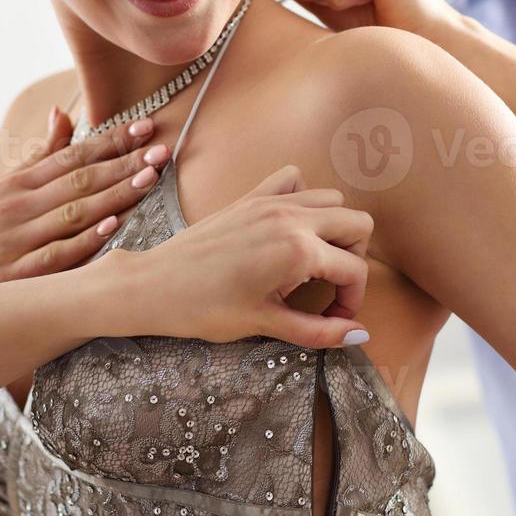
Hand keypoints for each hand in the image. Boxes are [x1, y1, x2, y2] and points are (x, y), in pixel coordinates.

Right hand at [0, 110, 169, 307]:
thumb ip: (37, 158)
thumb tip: (64, 115)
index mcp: (16, 185)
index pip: (72, 156)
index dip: (112, 141)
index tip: (147, 127)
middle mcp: (17, 208)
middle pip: (79, 180)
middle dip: (124, 163)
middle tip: (162, 148)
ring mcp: (15, 242)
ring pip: (73, 213)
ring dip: (115, 194)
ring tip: (150, 177)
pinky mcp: (11, 278)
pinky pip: (55, 257)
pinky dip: (84, 241)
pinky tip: (112, 226)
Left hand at [128, 164, 372, 349]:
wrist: (155, 286)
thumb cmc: (204, 308)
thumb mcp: (266, 324)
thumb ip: (318, 331)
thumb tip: (360, 336)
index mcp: (299, 250)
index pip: (354, 270)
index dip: (352, 301)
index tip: (336, 320)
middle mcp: (291, 217)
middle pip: (358, 223)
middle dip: (354, 258)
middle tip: (330, 287)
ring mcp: (271, 202)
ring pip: (332, 198)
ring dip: (334, 229)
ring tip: (313, 261)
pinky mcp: (251, 197)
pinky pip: (293, 179)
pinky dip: (303, 197)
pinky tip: (289, 228)